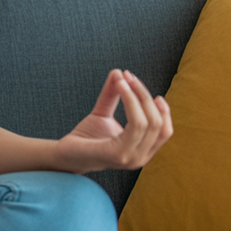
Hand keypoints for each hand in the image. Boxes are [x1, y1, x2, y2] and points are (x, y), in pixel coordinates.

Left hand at [55, 69, 172, 173]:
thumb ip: (113, 95)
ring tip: (123, 79)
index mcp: (143, 150)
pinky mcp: (118, 154)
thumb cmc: (86, 136)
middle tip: (129, 76)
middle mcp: (141, 157)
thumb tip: (119, 72)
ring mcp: (130, 158)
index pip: (164, 128)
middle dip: (144, 95)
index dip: (160, 107)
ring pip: (148, 122)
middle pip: (157, 122)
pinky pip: (135, 125)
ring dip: (137, 96)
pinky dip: (130, 102)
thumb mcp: (103, 113)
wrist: (65, 153)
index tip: (142, 86)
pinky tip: (120, 87)